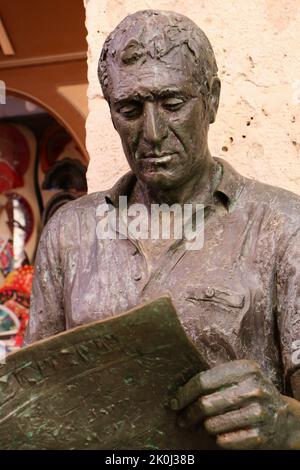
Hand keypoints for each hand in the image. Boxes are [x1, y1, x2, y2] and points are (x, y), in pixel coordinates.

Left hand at [170, 360, 292, 448]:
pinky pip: (223, 441)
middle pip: (205, 404)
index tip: (174, 403)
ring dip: (202, 428)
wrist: (284, 417)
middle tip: (182, 420)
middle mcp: (253, 389)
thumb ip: (215, 379)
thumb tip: (179, 394)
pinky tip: (218, 435)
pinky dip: (216, 439)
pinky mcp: (259, 435)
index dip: (184, 394)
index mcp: (245, 369)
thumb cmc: (251, 393)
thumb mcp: (240, 377)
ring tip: (202, 427)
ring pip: (212, 425)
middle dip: (188, 414)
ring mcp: (258, 413)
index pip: (203, 381)